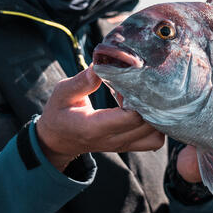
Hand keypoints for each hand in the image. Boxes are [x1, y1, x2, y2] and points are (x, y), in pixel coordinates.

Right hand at [35, 68, 164, 170]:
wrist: (57, 140)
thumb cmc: (59, 113)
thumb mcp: (62, 93)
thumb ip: (82, 82)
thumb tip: (101, 66)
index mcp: (94, 128)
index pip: (132, 117)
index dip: (138, 97)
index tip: (131, 82)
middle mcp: (112, 140)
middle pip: (149, 125)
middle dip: (151, 104)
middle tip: (140, 88)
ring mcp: (122, 146)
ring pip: (155, 136)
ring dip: (156, 117)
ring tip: (142, 99)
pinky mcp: (127, 145)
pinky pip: (153, 140)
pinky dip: (156, 125)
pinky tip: (143, 109)